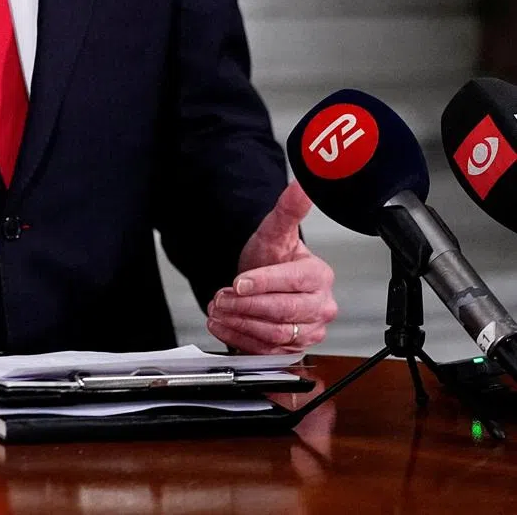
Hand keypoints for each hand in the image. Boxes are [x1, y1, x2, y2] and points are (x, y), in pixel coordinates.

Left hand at [206, 181, 336, 353]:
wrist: (262, 278)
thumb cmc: (271, 255)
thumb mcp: (275, 230)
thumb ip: (288, 209)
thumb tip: (301, 186)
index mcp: (319, 277)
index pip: (293, 282)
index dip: (263, 283)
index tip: (238, 282)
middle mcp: (320, 307)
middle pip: (284, 312)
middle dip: (247, 305)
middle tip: (220, 296)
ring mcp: (308, 331)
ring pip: (274, 334)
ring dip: (240, 323)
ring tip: (217, 309)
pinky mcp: (292, 349)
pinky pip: (266, 351)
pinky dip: (239, 339)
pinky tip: (221, 325)